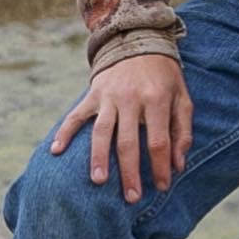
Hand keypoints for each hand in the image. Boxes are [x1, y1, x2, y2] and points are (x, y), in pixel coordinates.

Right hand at [50, 54, 192, 202]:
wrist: (140, 40)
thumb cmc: (165, 76)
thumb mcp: (182, 97)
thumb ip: (182, 130)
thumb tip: (179, 165)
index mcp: (157, 99)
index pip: (158, 140)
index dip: (159, 166)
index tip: (161, 187)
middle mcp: (131, 98)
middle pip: (128, 142)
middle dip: (130, 173)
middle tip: (131, 197)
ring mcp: (109, 96)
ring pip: (102, 132)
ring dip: (98, 158)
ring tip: (98, 181)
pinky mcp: (93, 93)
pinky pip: (76, 115)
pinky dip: (65, 132)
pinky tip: (56, 151)